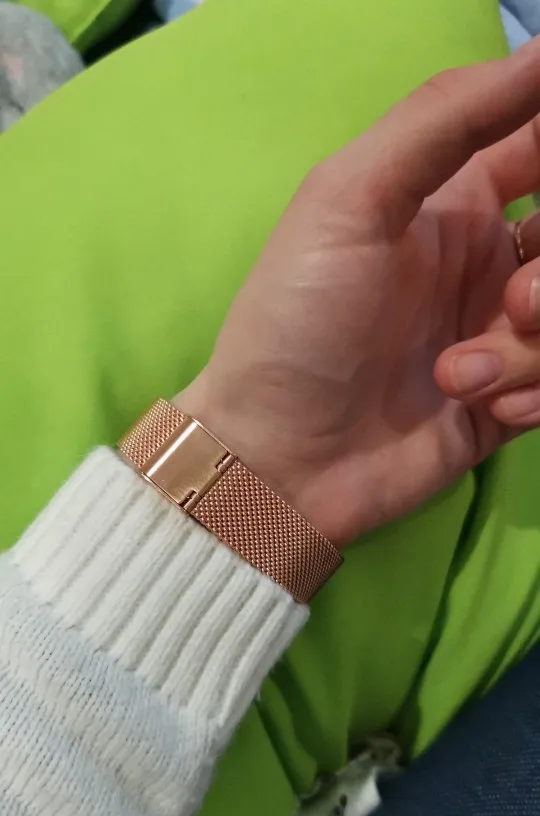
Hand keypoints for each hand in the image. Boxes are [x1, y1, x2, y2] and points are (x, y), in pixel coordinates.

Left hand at [177, 40, 539, 547]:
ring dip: (534, 347)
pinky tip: (480, 412)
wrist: (278, 457)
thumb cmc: (298, 321)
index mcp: (451, 199)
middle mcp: (484, 260)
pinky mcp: (505, 402)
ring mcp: (497, 334)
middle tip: (515, 300)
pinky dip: (534, 394)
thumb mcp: (351, 199)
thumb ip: (446, 118)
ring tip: (459, 375)